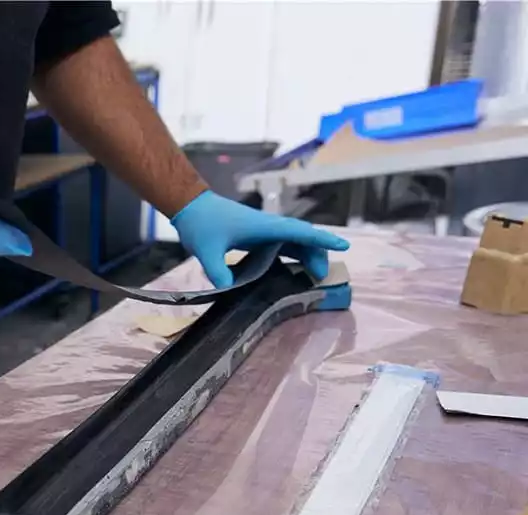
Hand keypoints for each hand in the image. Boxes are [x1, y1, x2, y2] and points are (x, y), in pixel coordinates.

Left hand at [171, 190, 348, 288]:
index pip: (299, 233)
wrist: (191, 206)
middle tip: (321, 277)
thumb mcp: (205, 250)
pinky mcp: (255, 236)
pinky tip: (291, 270)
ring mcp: (263, 231)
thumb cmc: (201, 223)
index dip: (322, 239)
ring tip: (312, 276)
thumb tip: (228, 287)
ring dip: (305, 256)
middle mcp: (268, 227)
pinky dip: (291, 256)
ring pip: (293, 242)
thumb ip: (217, 270)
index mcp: (264, 227)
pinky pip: (280, 246)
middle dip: (317, 254)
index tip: (343, 245)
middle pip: (301, 238)